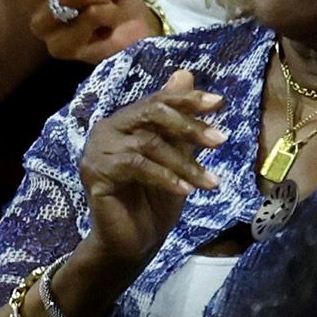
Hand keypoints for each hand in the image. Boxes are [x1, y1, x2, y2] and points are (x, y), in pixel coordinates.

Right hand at [77, 70, 224, 270]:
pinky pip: (136, 167)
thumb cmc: (154, 200)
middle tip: (220, 140)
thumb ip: (179, 122)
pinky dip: (164, 177)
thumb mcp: (176, 157)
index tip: (219, 103)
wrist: (132, 243)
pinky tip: (186, 191)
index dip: (187, 99)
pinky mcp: (96, 173)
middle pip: (150, 114)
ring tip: (210, 181)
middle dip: (188, 125)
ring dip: (184, 162)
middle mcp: (106, 130)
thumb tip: (185, 73)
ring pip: (148, 144)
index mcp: (124, 121)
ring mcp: (97, 151)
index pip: (156, 101)